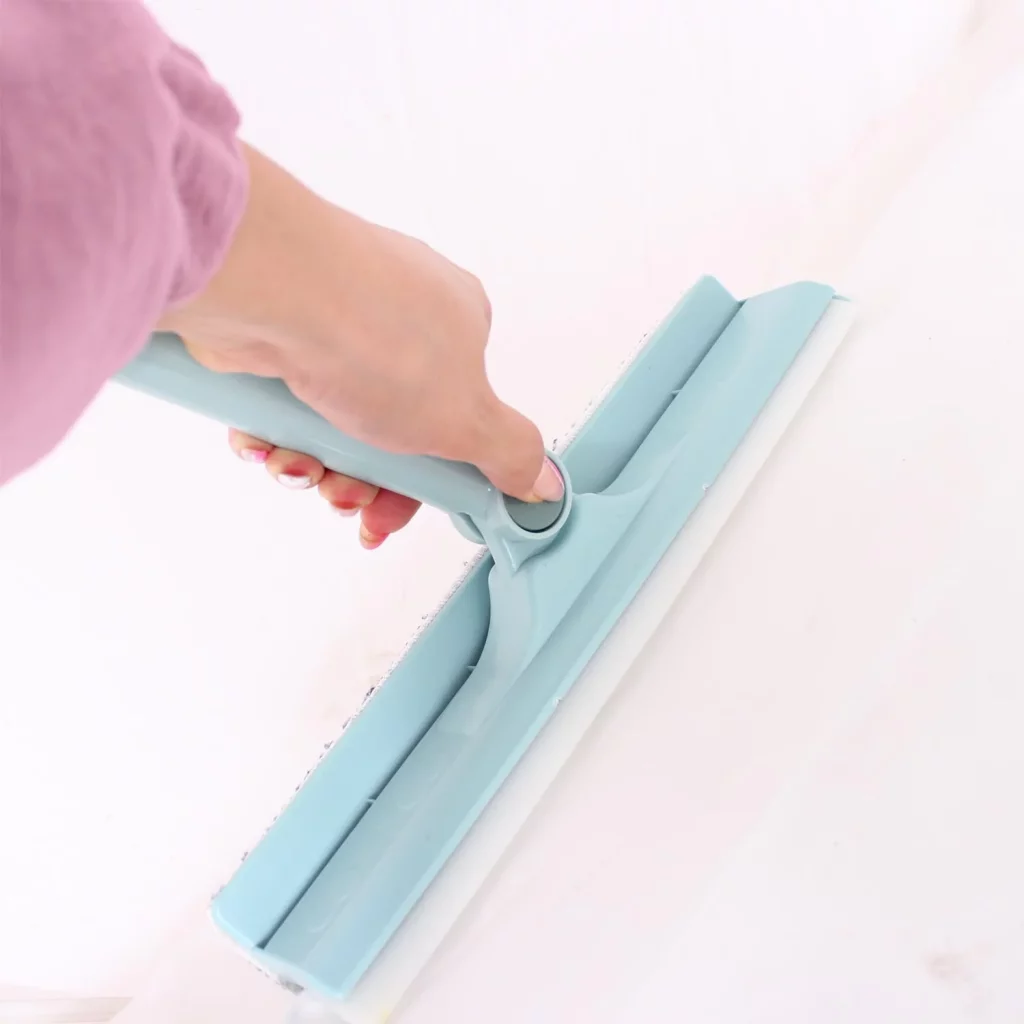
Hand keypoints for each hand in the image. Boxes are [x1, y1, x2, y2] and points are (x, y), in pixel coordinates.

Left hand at [159, 145, 561, 547]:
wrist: (273, 294)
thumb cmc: (377, 339)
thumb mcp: (466, 421)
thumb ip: (508, 454)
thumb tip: (542, 481)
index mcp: (458, 323)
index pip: (455, 415)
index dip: (430, 476)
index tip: (406, 505)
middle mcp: (397, 314)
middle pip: (388, 428)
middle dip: (365, 478)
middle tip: (347, 499)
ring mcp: (331, 315)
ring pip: (330, 420)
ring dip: (316, 462)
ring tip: (301, 466)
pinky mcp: (275, 325)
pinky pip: (281, 401)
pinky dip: (275, 433)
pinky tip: (268, 441)